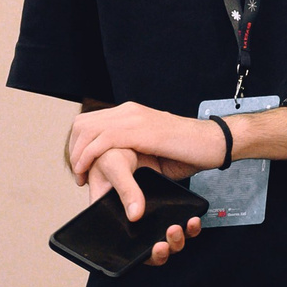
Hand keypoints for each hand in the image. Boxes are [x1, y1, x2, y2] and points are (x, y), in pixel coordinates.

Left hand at [67, 102, 218, 183]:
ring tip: (80, 176)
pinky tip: (87, 171)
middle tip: (78, 174)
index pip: (89, 121)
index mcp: (129, 113)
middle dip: (73, 150)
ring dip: (78, 155)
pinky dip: (89, 156)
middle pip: (82, 124)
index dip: (77, 144)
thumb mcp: (151, 149)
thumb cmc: (187, 150)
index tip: (80, 167)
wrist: (213, 142)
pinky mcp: (140, 130)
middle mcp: (128, 111)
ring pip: (88, 130)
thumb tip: (117, 168)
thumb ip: (132, 152)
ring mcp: (133, 118)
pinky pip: (103, 140)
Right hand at [85, 146, 200, 266]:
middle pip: (148, 247)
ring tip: (179, 228)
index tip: (157, 248)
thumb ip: (123, 189)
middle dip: (163, 249)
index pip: (126, 247)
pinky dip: (189, 225)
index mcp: (111, 213)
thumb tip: (134, 216)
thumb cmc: (114, 149)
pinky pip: (181, 224)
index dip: (142, 254)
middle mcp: (132, 217)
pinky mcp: (167, 206)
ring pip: (166, 239)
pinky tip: (193, 219)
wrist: (142, 135)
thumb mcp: (115, 165)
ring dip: (177, 239)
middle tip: (167, 241)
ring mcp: (151, 213)